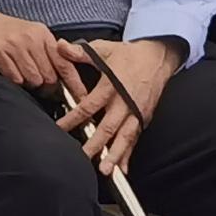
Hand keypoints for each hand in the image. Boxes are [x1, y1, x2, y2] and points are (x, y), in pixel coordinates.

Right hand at [0, 8, 70, 87]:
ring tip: (21, 73)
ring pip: (32, 79)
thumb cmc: (9, 33)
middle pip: (49, 76)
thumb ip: (49, 53)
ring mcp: (14, 44)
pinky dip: (13, 80)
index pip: (65, 63)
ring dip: (28, 83)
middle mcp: (31, 38)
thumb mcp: (33, 35)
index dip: (75, 83)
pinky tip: (9, 71)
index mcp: (43, 35)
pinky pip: (14, 78)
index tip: (82, 98)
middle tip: (38, 84)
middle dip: (45, 86)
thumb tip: (65, 79)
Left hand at [58, 37, 175, 171]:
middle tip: (84, 158)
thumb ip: (80, 52)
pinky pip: (135, 138)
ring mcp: (136, 112)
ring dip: (115, 154)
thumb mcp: (103, 49)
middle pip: (108, 127)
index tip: (60, 128)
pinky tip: (124, 169)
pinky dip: (129, 154)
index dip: (73, 118)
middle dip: (96, 144)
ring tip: (106, 170)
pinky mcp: (144, 117)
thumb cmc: (127, 54)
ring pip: (125, 137)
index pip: (89, 106)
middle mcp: (124, 102)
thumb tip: (59, 46)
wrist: (157, 57)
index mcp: (111, 86)